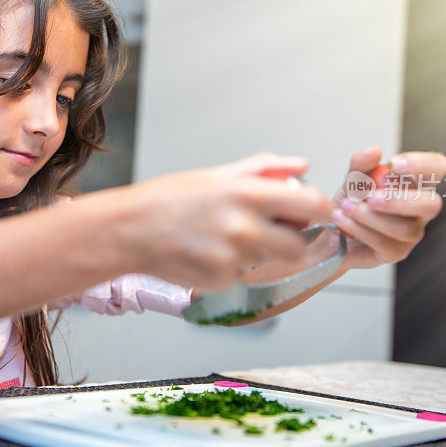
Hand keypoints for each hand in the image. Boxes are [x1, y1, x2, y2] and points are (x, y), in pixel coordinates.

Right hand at [117, 153, 332, 292]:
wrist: (128, 231)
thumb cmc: (168, 199)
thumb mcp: (216, 174)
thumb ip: (264, 169)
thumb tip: (300, 165)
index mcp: (247, 195)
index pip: (312, 206)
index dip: (317, 211)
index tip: (310, 212)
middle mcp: (244, 228)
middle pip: (298, 246)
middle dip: (290, 240)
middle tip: (270, 230)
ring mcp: (233, 259)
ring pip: (267, 260)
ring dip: (256, 251)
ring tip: (222, 237)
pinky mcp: (221, 281)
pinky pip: (241, 275)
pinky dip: (231, 266)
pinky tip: (206, 252)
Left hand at [331, 147, 445, 269]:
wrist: (330, 231)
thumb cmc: (350, 202)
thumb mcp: (351, 179)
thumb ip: (361, 165)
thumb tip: (375, 152)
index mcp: (415, 184)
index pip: (437, 168)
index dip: (422, 164)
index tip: (393, 164)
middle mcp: (420, 210)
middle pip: (431, 204)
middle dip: (400, 199)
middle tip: (370, 196)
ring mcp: (411, 233)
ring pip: (403, 228)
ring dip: (370, 216)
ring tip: (346, 206)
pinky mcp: (396, 252)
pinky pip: (383, 242)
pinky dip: (358, 228)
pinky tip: (342, 219)